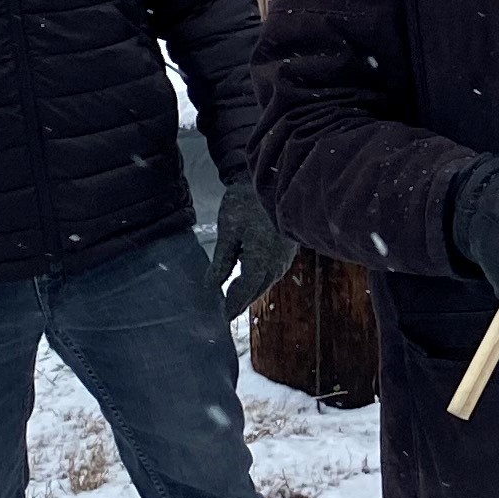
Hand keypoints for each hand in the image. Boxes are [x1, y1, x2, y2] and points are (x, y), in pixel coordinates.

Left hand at [211, 180, 296, 315]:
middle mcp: (275, 265)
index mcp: (260, 262)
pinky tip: (248, 279)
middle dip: (239, 302)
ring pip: (264, 283)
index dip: (230, 307)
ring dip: (249, 292)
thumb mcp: (227, 231)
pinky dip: (258, 280)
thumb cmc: (246, 203)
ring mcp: (284, 259)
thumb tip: (211, 286)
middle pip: (255, 292)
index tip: (220, 318)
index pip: (243, 294)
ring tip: (232, 299)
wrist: (273, 179)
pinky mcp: (287, 252)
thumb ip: (221, 261)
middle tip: (222, 312)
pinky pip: (271, 273)